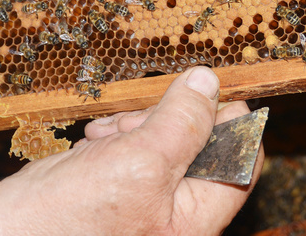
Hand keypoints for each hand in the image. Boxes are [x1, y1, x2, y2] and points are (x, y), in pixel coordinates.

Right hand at [0, 67, 260, 235]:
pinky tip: (91, 144)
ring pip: (162, 150)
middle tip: (137, 116)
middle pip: (201, 152)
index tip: (213, 90)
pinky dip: (114, 142)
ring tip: (104, 134)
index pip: (241, 166)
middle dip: (171, 121)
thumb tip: (210, 83)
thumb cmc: (63, 219)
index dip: (230, 122)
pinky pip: (129, 159)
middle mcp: (171, 222)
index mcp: (192, 223)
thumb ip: (183, 122)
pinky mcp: (110, 202)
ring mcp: (140, 213)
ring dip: (137, 127)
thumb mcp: (139, 160)